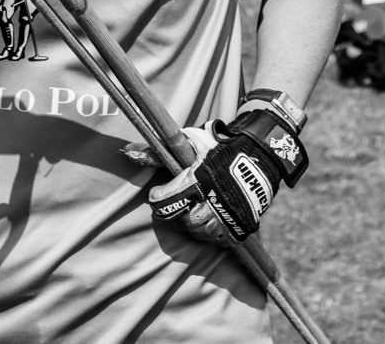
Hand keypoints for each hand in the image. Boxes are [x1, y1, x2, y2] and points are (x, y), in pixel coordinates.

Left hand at [125, 110, 308, 243]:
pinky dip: (209, 232)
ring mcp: (224, 217)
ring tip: (193, 209)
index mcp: (195, 181)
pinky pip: (215, 240)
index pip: (163, 203)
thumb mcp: (189, 143)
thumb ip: (156, 151)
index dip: (157, 198)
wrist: (259, 159)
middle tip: (177, 203)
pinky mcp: (236, 228)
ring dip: (191, 224)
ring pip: (197, 232)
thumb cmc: (218, 149)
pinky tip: (208, 219)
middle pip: (180, 221)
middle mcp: (209, 202)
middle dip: (175, 213)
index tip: (159, 192)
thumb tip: (125, 152)